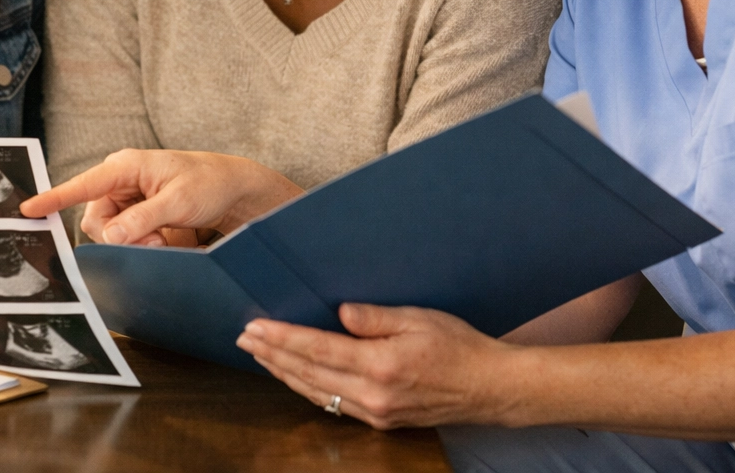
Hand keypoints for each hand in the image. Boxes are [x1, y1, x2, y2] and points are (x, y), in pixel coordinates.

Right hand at [20, 149, 302, 244]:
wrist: (235, 192)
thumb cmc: (209, 184)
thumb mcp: (178, 201)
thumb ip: (143, 219)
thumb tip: (112, 235)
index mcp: (125, 167)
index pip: (83, 184)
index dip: (54, 198)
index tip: (27, 210)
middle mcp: (120, 182)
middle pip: (96, 220)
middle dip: (119, 237)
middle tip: (155, 240)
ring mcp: (128, 201)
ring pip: (109, 233)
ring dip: (132, 243)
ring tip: (164, 238)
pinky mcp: (137, 217)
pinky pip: (124, 238)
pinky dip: (141, 244)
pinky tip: (165, 239)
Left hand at [236, 303, 513, 429]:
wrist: (490, 389)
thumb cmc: (459, 347)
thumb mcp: (419, 318)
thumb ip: (375, 317)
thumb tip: (338, 312)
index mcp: (380, 366)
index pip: (317, 349)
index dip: (282, 338)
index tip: (255, 326)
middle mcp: (372, 395)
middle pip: (308, 373)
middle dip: (272, 354)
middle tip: (244, 337)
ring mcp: (375, 412)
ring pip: (315, 392)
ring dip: (283, 372)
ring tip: (259, 354)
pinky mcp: (381, 420)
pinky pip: (333, 404)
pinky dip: (307, 388)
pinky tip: (294, 376)